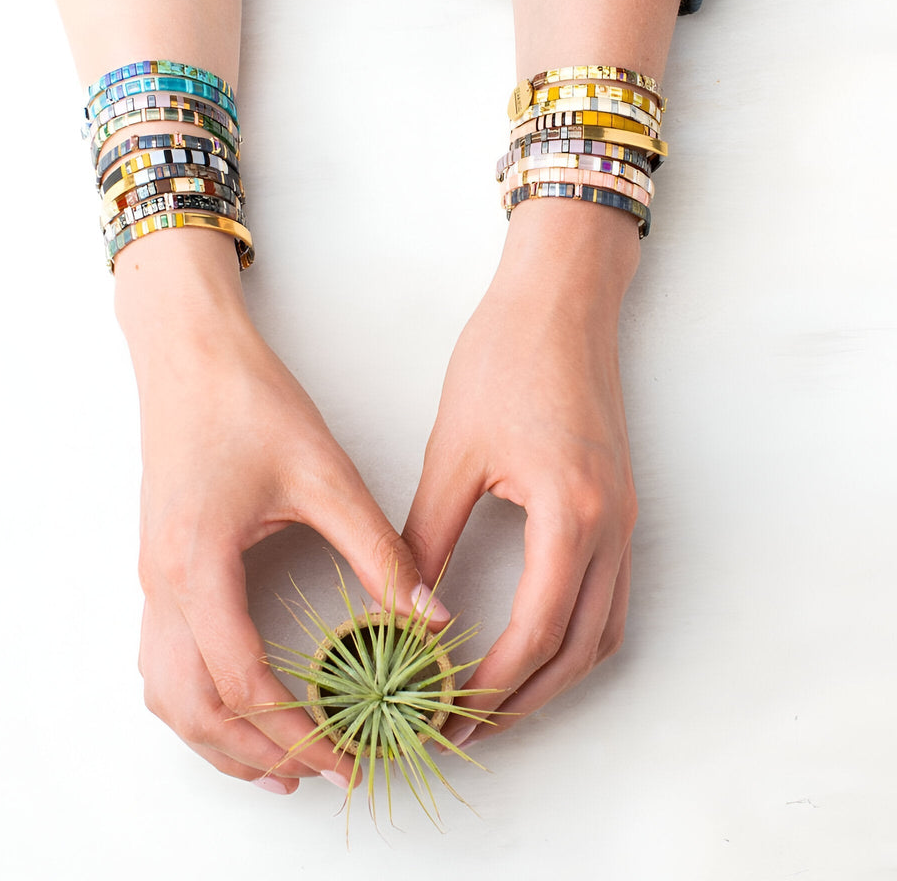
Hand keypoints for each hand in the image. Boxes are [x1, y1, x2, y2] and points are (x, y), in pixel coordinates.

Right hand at [116, 230, 446, 793]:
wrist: (189, 355)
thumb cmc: (248, 402)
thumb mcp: (323, 476)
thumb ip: (378, 552)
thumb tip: (428, 616)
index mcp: (199, 566)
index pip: (244, 685)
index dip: (299, 733)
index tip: (349, 757)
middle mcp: (162, 584)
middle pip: (194, 709)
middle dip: (257, 755)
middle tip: (321, 773)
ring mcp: (151, 578)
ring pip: (166, 694)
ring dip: (218, 738)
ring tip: (280, 762)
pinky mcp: (158, 565)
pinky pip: (162, 661)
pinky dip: (197, 702)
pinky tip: (238, 702)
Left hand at [403, 200, 638, 746]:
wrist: (559, 303)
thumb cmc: (505, 361)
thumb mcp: (454, 454)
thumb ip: (429, 535)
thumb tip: (403, 602)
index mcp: (569, 514)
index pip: (535, 634)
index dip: (489, 687)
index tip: (445, 712)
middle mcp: (611, 527)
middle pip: (578, 651)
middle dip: (523, 701)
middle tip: (466, 726)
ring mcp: (624, 518)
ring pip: (603, 632)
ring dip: (553, 677)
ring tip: (495, 700)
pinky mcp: (619, 505)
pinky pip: (610, 598)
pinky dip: (573, 637)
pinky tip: (533, 642)